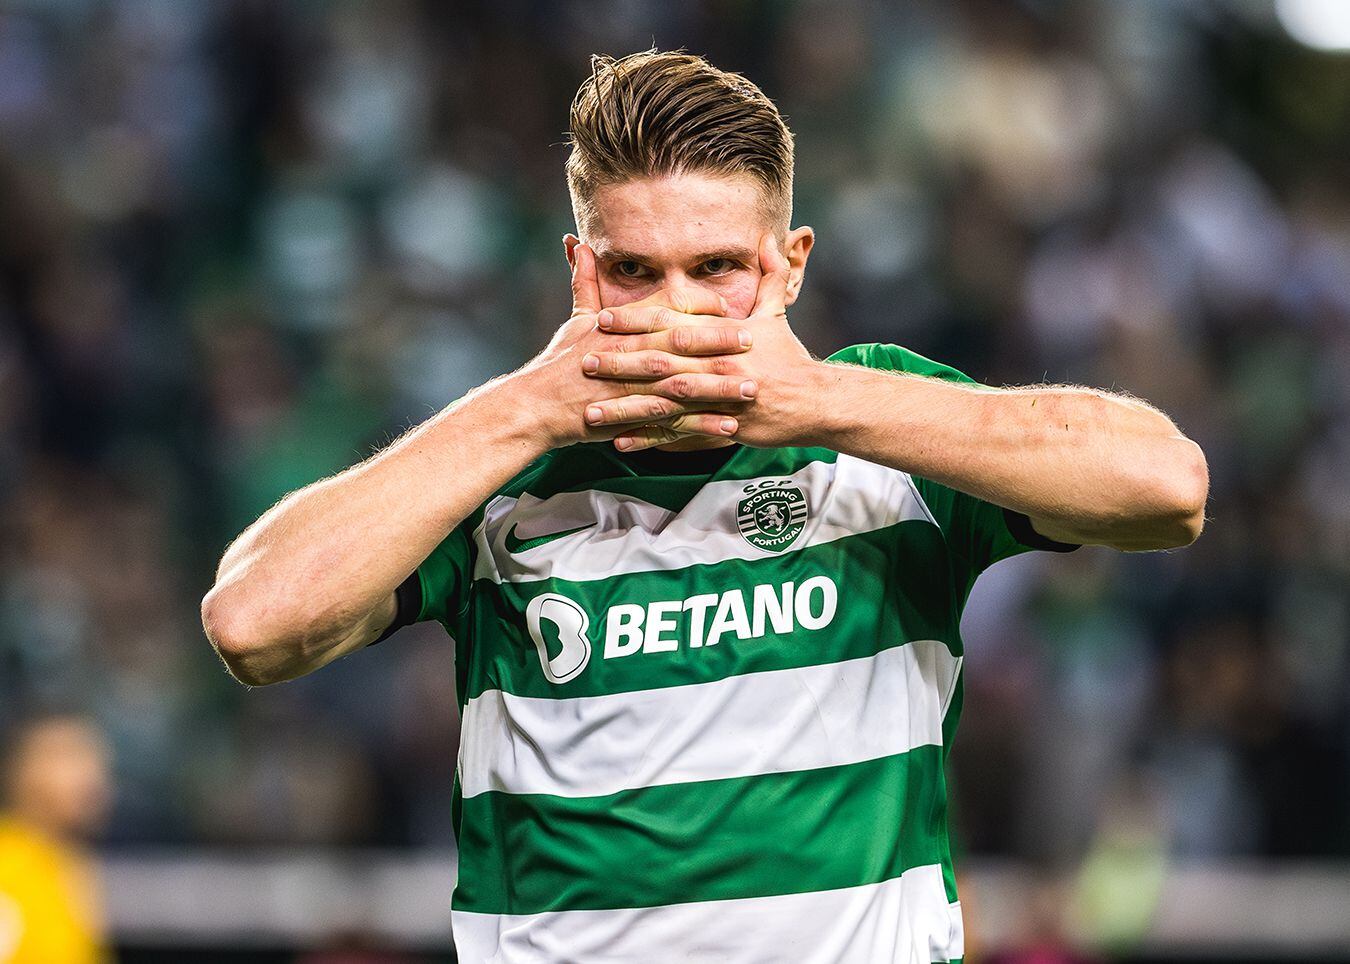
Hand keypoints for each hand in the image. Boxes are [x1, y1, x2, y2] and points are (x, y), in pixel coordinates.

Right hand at [517, 243, 758, 448]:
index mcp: (621, 328)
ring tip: (752, 389)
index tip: (731, 309)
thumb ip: (585, 281)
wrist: (536, 406)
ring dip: (719, 387)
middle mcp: (628, 354)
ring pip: (683, 385)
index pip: (667, 312)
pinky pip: (674, 424)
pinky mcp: (631, 419)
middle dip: (719, 343)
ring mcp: (631, 387)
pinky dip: (702, 426)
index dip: (701, 310)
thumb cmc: (558, 363)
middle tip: (754, 341)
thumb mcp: (575, 319)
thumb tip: (579, 243)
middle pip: (681, 345)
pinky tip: (728, 428)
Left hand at [582, 233, 823, 450]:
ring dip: (626, 408)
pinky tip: (622, 442)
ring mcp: (717, 400)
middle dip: (620, 363)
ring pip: (664, 404)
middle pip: (660, 363)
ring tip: (592, 412)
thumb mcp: (777, 313)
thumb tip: (766, 238)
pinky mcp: (721, 428)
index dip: (634, 320)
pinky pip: (680, 435)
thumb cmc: (790, 358)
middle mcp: (716, 366)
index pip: (671, 324)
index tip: (602, 318)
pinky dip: (650, 440)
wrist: (814, 401)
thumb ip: (768, 275)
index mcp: (722, 336)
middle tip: (585, 363)